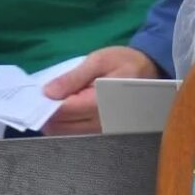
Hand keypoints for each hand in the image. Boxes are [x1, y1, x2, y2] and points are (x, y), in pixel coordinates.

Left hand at [41, 45, 158, 135]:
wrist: (151, 71)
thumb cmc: (125, 62)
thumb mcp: (99, 60)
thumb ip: (73, 77)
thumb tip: (47, 93)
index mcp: (99, 103)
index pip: (60, 112)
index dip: (46, 104)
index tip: (43, 92)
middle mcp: (100, 123)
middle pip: (59, 126)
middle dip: (49, 112)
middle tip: (52, 94)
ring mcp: (102, 131)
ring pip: (65, 133)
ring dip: (57, 120)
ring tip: (63, 100)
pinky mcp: (103, 133)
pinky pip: (75, 134)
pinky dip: (67, 124)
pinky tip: (71, 110)